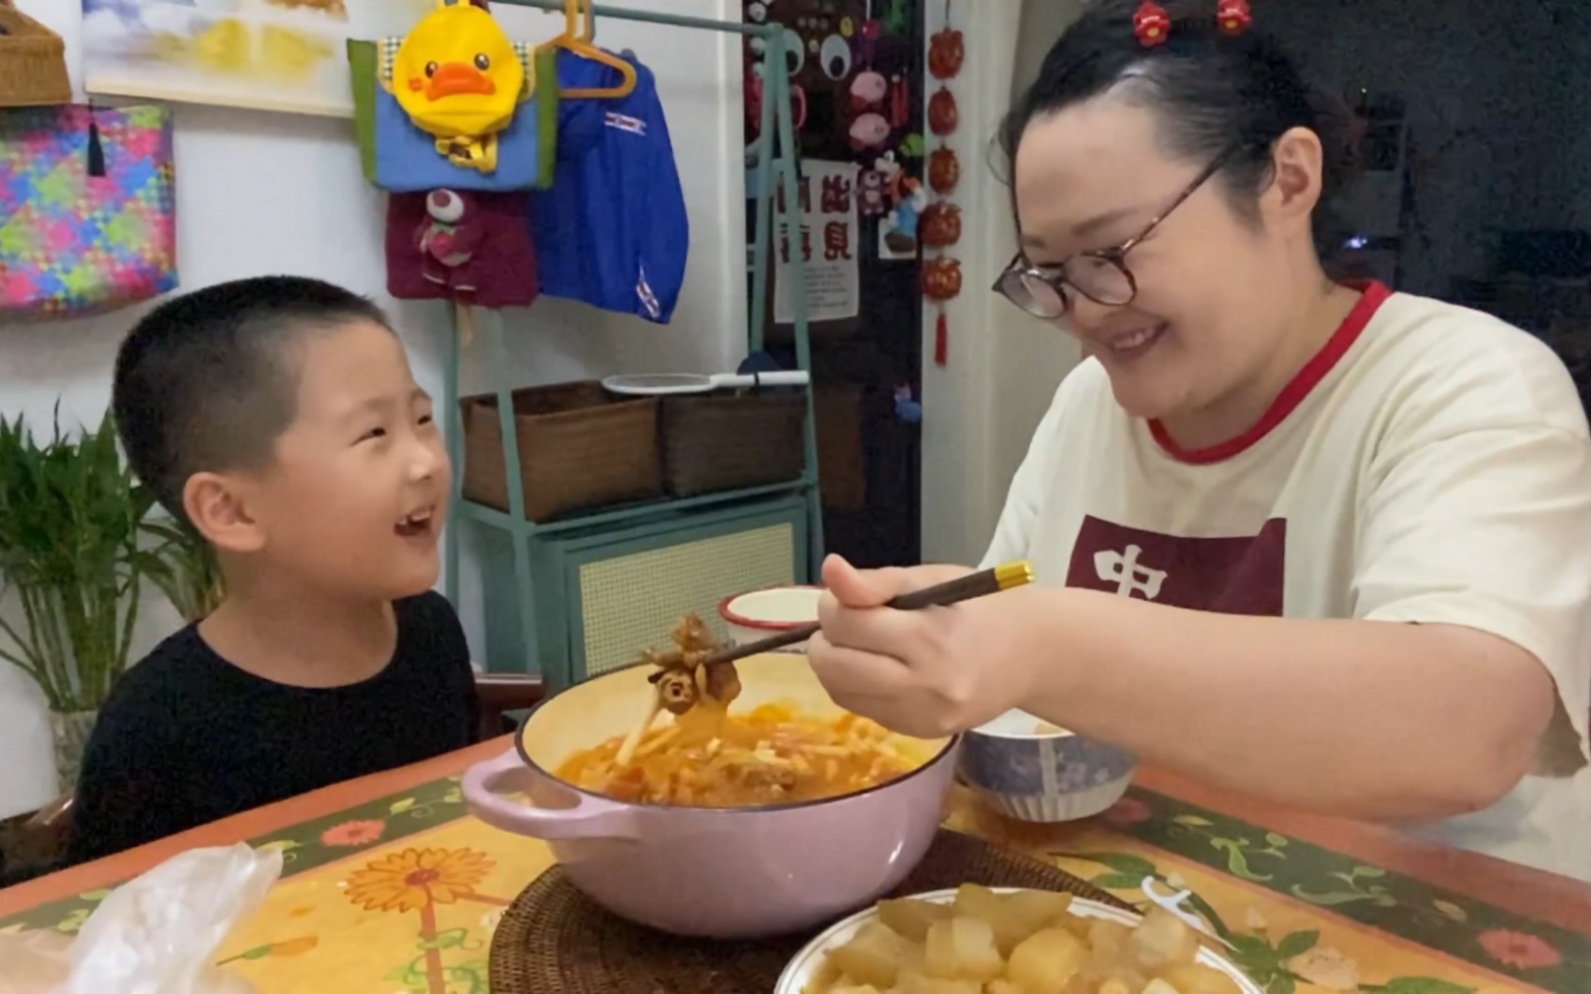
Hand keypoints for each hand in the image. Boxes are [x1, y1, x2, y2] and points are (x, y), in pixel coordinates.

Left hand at [808, 555, 1044, 737]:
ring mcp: (922, 716)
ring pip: (841, 693)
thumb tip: (830, 570)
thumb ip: (877, 581)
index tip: (844, 596)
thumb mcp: (932, 580)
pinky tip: (879, 669)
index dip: (833, 605)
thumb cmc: (982, 607)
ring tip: (859, 644)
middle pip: (835, 666)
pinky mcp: (921, 734)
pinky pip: (865, 711)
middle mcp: (924, 685)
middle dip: (826, 639)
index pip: (848, 624)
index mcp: (929, 637)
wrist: (1034, 655)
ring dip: (836, 665)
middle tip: (845, 622)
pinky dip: (858, 687)